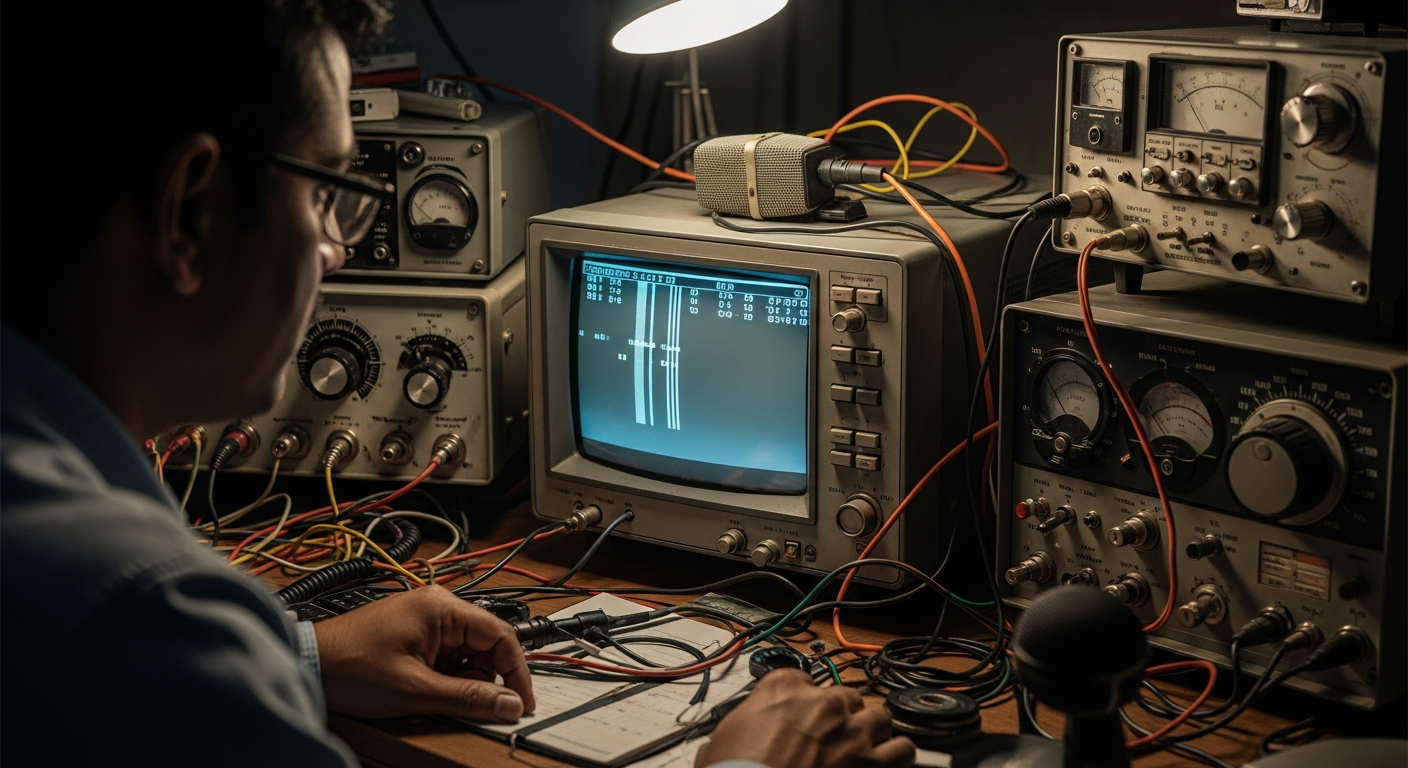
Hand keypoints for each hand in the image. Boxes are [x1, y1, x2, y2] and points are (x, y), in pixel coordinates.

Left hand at [313, 585, 535, 721]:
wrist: (308, 665)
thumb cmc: (350, 666)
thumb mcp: (415, 690)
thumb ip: (467, 698)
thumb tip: (507, 705)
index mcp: (442, 608)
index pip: (501, 636)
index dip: (516, 673)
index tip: (521, 702)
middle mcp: (437, 607)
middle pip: (486, 646)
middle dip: (482, 679)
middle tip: (470, 706)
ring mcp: (425, 620)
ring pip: (467, 655)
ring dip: (460, 681)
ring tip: (432, 695)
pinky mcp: (415, 635)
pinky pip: (447, 657)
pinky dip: (444, 678)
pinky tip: (425, 690)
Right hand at [697, 669, 913, 767]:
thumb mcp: (720, 740)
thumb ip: (738, 726)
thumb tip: (731, 739)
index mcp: (782, 688)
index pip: (802, 678)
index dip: (802, 700)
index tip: (800, 715)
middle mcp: (822, 702)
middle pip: (846, 696)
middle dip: (841, 716)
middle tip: (830, 738)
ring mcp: (851, 731)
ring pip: (880, 718)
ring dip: (873, 732)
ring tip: (865, 748)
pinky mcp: (872, 763)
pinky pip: (903, 749)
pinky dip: (898, 755)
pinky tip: (887, 763)